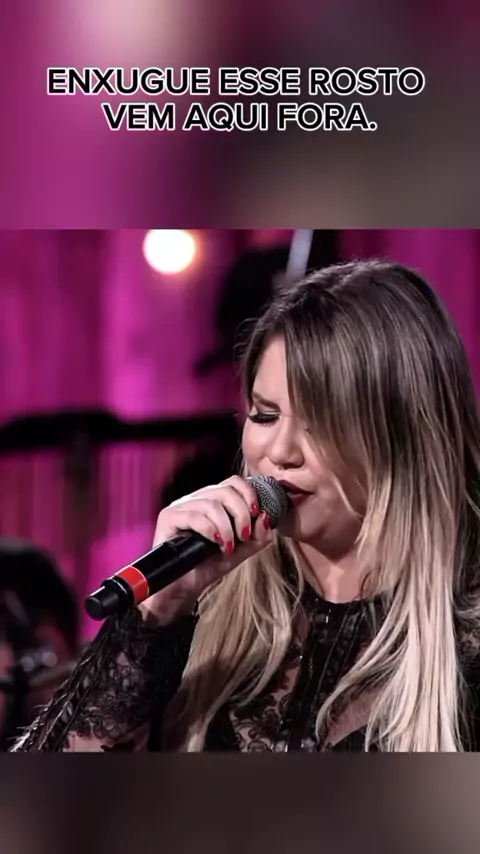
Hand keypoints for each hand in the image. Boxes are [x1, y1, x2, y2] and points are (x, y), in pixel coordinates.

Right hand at [139, 476, 272, 625]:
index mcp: (214, 500)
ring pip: (211, 504)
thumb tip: (266, 518)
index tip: (257, 514)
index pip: (234, 482)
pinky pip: (193, 516)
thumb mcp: (241, 550)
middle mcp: (197, 498)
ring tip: (228, 546)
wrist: (185, 586)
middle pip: (225, 490)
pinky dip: (210, 530)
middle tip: (244, 536)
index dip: (249, 494)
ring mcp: (181, 506)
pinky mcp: (168, 517)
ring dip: (226, 527)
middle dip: (241, 514)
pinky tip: (216, 543)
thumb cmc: (210, 564)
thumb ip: (258, 536)